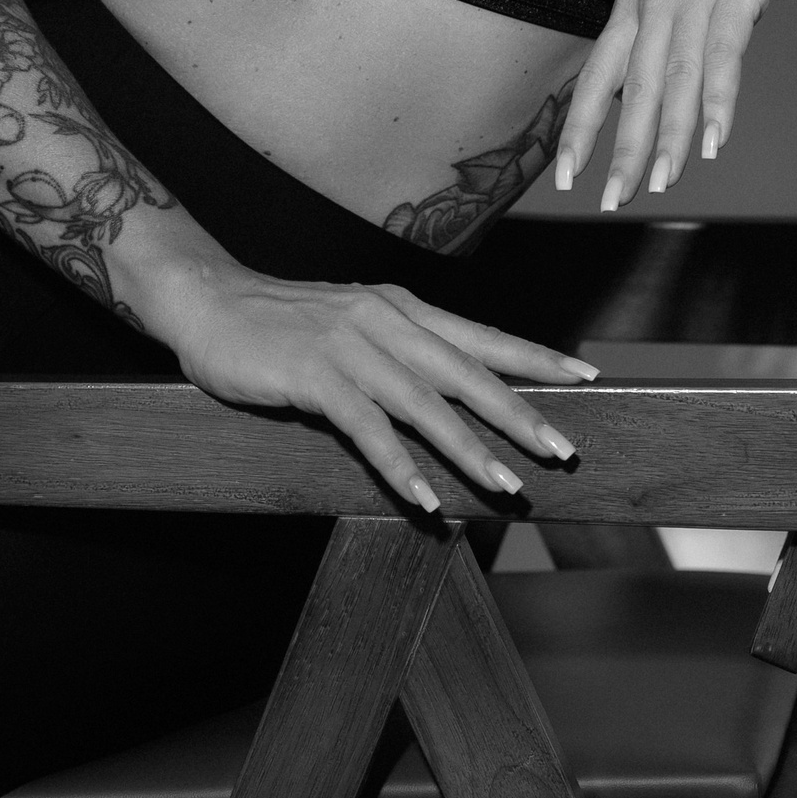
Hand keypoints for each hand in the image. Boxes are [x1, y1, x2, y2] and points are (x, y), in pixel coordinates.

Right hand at [154, 259, 598, 513]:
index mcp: (401, 307)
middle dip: (520, 413)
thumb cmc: (283, 323)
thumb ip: (402, 351)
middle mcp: (384, 319)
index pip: (482, 335)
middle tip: (563, 449)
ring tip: (507, 485)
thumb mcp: (355, 325)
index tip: (588, 375)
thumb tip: (455, 391)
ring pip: (423, 404)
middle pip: (465, 372)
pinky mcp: (312, 374)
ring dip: (468, 449)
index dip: (536, 356)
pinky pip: (366, 427)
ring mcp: (349, 345)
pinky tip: (423, 497)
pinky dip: (398, 465)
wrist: (208, 300)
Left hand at [554, 0, 796, 209]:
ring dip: (669, 138)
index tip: (565, 175)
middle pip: (634, 90)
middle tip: (612, 200)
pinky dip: (716, 102)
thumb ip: (659, 18)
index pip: (600, 77)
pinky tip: (713, 140)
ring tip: (662, 183)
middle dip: (622, 151)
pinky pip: (723, 57)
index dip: (580, 128)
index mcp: (635, 1)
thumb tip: (652, 70)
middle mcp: (655, 5)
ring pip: (675, 82)